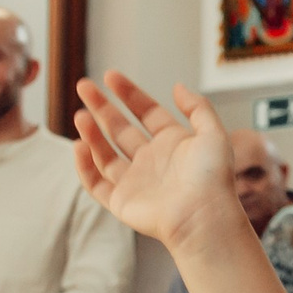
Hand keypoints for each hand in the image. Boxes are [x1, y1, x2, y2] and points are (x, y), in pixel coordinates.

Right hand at [71, 74, 242, 251]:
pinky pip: (96, 182)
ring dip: (91, 133)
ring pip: (105, 153)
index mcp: (173, 144)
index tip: (110, 76)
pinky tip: (80, 146)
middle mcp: (152, 161)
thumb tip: (178, 87)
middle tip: (84, 86)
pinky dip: (85, 166)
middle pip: (121, 128)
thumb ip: (198, 107)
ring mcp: (135, 182)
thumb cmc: (213, 178)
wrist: (203, 216)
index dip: (129, 94)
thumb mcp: (213, 133)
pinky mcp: (121, 202)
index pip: (146, 112)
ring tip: (80, 114)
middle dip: (102, 107)